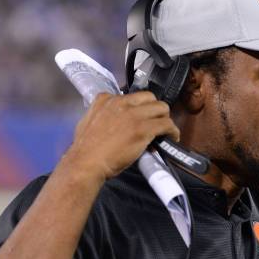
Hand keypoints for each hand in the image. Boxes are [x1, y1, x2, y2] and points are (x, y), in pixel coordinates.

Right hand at [64, 92, 179, 180]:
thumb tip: (111, 118)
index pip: (131, 96)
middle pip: (150, 98)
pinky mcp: (144, 128)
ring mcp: (133, 115)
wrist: (87, 163)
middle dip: (155, 110)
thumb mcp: (87, 121)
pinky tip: (172, 137)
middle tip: (155, 122)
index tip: (141, 117)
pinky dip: (172, 131)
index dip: (140, 107)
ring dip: (165, 119)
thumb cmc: (85, 149)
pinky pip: (166, 124)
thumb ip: (100, 114)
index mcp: (106, 99)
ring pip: (162, 108)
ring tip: (165, 131)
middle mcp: (121, 102)